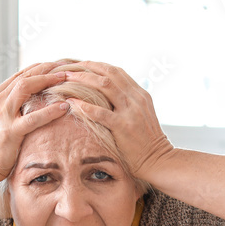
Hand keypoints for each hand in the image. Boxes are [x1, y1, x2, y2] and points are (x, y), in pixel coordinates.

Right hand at [0, 62, 71, 182]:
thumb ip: (8, 109)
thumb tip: (28, 103)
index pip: (19, 75)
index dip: (40, 68)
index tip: (57, 66)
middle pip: (25, 76)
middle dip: (47, 69)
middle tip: (67, 66)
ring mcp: (1, 115)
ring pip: (27, 87)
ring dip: (49, 80)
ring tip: (67, 78)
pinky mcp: (9, 132)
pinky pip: (33, 118)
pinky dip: (50, 110)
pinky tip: (65, 107)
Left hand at [56, 61, 174, 180]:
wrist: (158, 160)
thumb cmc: (145, 141)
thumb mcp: (141, 115)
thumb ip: (128, 103)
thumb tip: (109, 96)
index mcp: (140, 93)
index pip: (116, 71)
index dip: (96, 65)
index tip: (79, 65)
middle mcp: (136, 98)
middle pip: (108, 73)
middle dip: (86, 68)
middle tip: (68, 68)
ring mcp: (130, 111)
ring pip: (104, 86)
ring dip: (83, 79)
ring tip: (66, 79)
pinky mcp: (123, 126)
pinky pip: (101, 112)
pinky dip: (84, 106)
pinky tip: (71, 103)